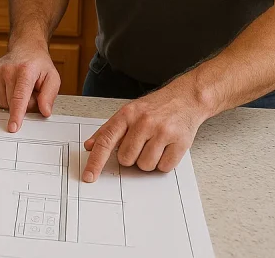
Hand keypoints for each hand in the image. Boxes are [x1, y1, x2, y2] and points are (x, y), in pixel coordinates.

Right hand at [0, 37, 60, 132]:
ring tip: (22, 89)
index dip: (16, 114)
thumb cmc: (39, 64)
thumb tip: (44, 112)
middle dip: (24, 106)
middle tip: (32, 93)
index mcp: (25, 70)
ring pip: (3, 103)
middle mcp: (8, 70)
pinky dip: (6, 99)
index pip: (19, 97)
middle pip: (12, 103)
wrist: (26, 47)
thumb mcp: (53, 78)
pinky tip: (12, 88)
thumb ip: (49, 96)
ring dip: (14, 103)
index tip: (13, 127)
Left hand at [82, 81, 208, 181]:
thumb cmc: (155, 107)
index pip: (106, 141)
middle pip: (126, 159)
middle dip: (131, 156)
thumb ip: (108, 130)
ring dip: (147, 161)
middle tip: (141, 143)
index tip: (89, 176)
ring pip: (144, 166)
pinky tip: (166, 148)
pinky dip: (163, 163)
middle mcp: (144, 122)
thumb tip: (90, 146)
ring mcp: (162, 132)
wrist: (186, 98)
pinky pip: (164, 168)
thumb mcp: (128, 112)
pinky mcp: (180, 142)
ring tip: (154, 144)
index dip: (95, 161)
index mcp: (127, 114)